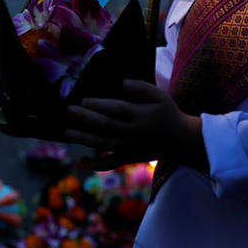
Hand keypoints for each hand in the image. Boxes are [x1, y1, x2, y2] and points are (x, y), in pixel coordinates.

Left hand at [64, 79, 207, 172]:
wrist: (180, 140)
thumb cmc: (167, 113)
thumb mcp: (160, 96)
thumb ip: (141, 88)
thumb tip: (122, 82)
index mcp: (141, 115)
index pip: (117, 110)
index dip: (100, 105)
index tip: (84, 101)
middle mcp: (133, 132)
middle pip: (107, 126)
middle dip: (87, 119)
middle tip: (69, 111)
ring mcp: (130, 147)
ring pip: (104, 144)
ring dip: (85, 139)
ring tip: (67, 132)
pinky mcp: (129, 158)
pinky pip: (111, 163)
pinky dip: (96, 165)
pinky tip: (80, 162)